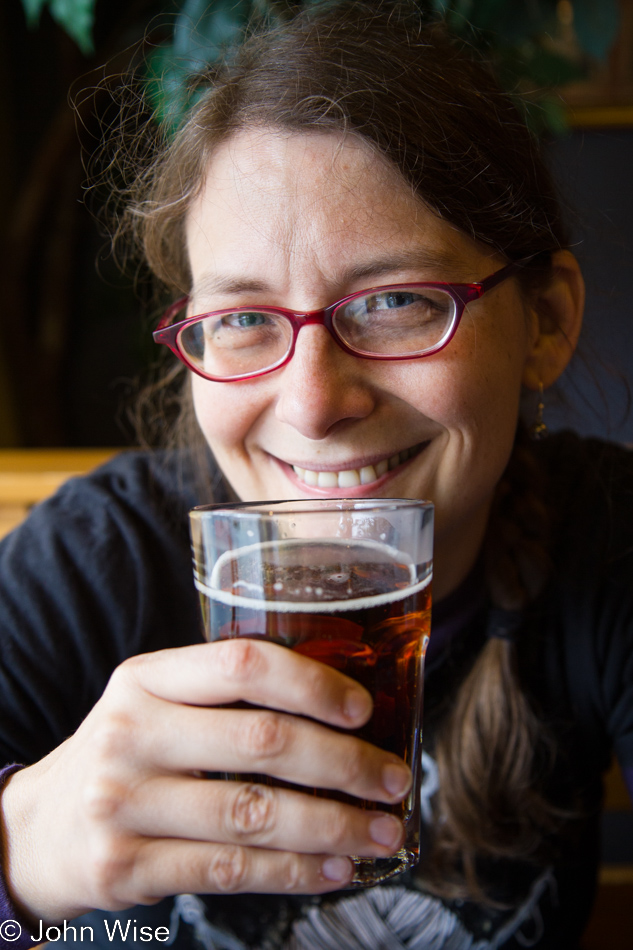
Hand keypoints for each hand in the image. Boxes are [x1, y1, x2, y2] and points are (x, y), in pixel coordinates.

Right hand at [1, 639, 411, 922]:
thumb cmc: (127, 754)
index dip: (312, 683)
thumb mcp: (156, 703)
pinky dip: (294, 872)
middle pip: (262, 741)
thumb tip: (343, 714)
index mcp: (146, 678)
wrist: (41, 829)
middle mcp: (132, 732)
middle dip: (345, 763)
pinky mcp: (127, 866)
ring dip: (334, 826)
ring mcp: (125, 803)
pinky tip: (334, 869)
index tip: (362, 709)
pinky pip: (231, 869)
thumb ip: (226, 699)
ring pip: (255, 814)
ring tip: (382, 833)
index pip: (242, 663)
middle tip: (393, 780)